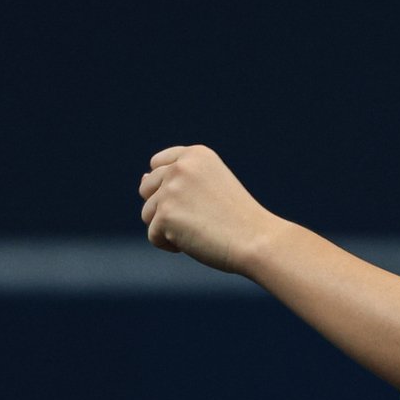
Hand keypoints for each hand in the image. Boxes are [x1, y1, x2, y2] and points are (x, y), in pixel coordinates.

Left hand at [139, 145, 281, 274]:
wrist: (257, 240)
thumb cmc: (239, 218)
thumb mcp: (210, 186)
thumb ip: (177, 179)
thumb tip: (142, 179)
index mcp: (196, 154)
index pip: (157, 163)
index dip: (171, 187)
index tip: (196, 200)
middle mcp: (181, 166)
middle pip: (147, 189)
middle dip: (165, 207)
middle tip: (201, 217)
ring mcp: (170, 190)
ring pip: (148, 213)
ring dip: (168, 227)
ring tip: (200, 230)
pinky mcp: (164, 214)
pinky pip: (154, 236)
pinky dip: (171, 245)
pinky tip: (197, 242)